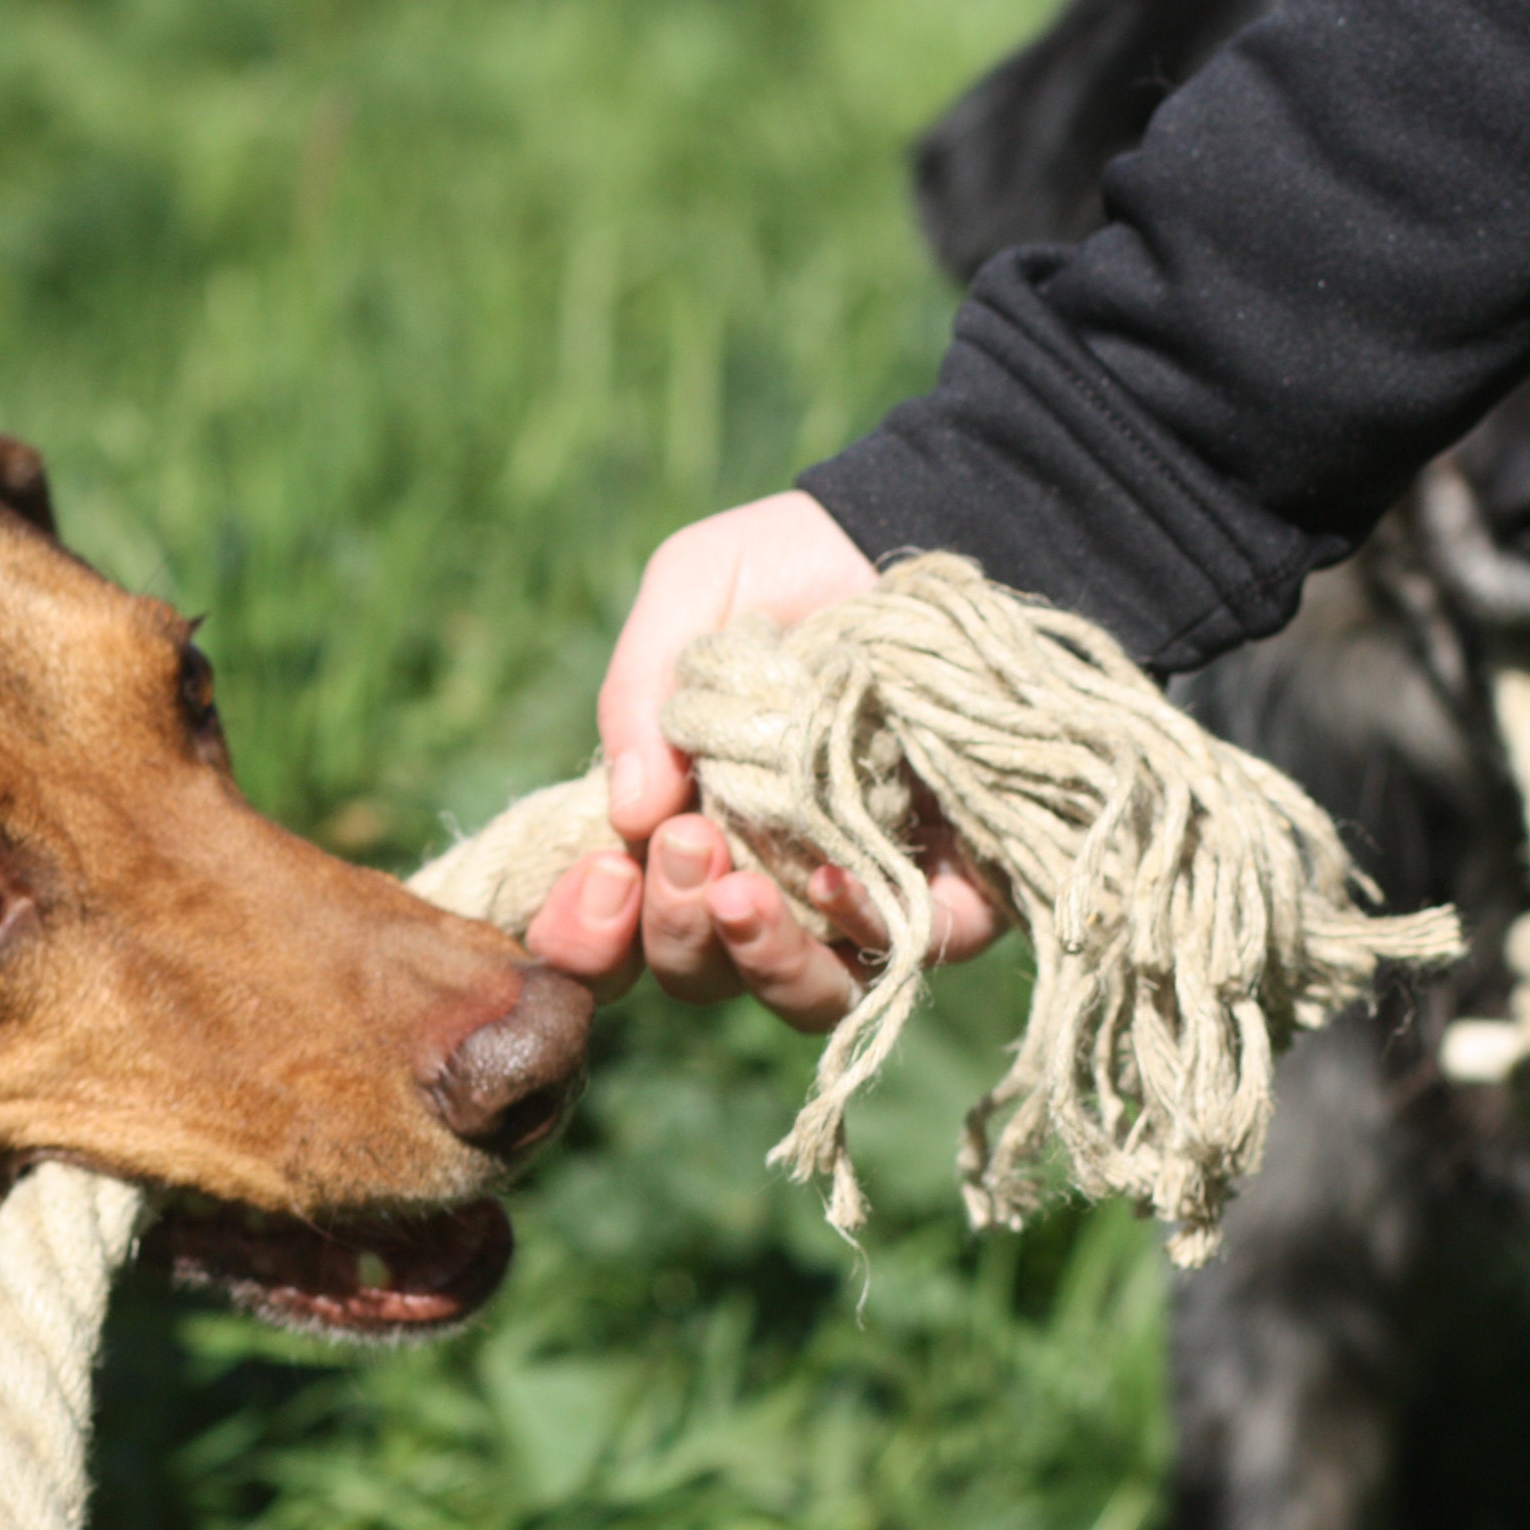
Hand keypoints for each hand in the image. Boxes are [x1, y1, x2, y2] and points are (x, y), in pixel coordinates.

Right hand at [525, 491, 1003, 1027]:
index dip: (585, 941)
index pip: (610, 941)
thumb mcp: (687, 599)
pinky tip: (841, 875)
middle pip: (698, 976)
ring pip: (801, 993)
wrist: (906, 535)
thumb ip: (640, 691)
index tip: (602, 874)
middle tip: (688, 842)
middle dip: (678, 930)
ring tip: (744, 894)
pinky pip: (909, 950)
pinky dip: (870, 928)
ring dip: (762, 961)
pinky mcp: (944, 887)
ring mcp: (849, 897)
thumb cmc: (778, 568)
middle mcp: (755, 885)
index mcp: (672, 837)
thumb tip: (625, 811)